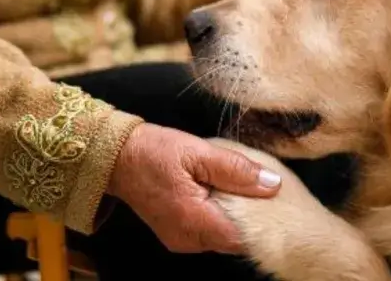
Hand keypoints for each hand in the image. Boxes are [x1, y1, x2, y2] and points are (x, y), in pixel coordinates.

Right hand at [107, 123, 282, 254]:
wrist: (117, 157)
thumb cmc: (154, 151)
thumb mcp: (199, 152)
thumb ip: (237, 170)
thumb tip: (272, 184)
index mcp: (194, 221)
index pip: (243, 238)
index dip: (263, 221)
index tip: (273, 200)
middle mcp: (187, 239)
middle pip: (234, 239)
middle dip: (250, 218)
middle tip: (258, 187)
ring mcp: (180, 240)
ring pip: (221, 236)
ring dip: (233, 216)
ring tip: (238, 187)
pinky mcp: (177, 234)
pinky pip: (207, 232)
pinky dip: (218, 216)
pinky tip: (219, 192)